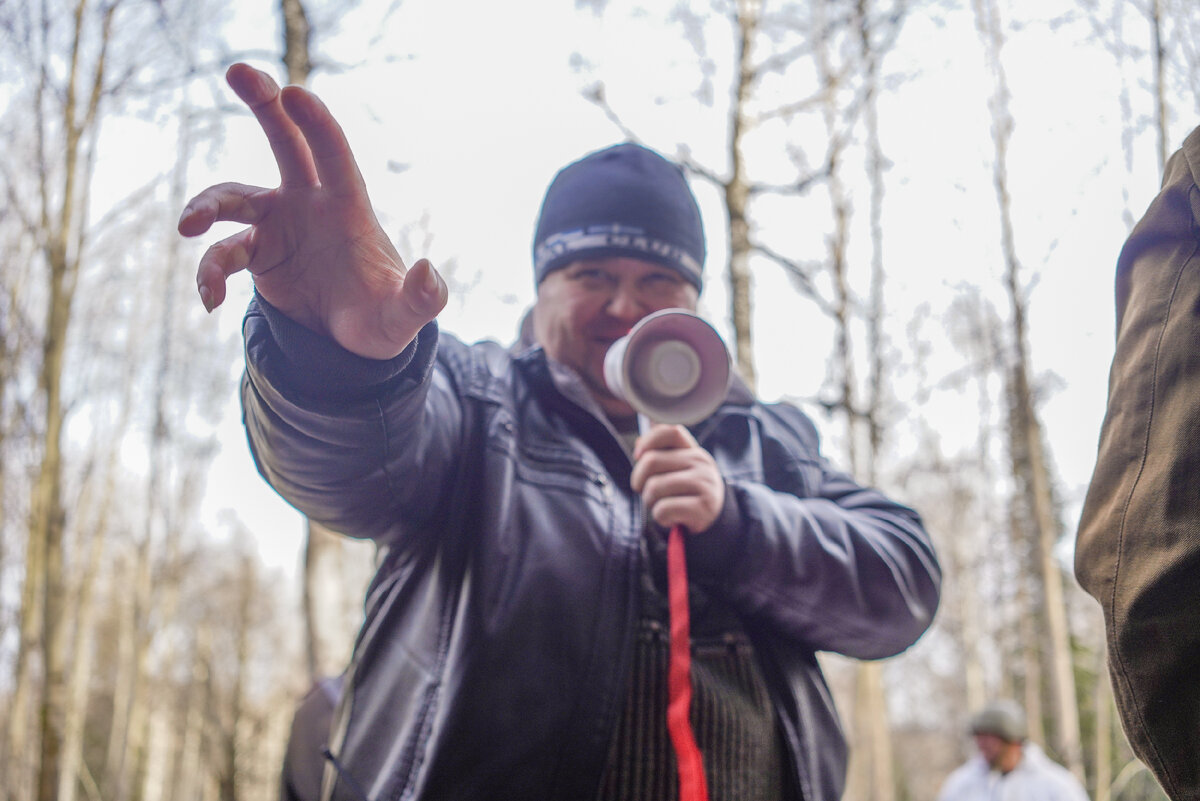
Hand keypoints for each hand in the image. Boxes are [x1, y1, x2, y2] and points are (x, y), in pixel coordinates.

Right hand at [178, 63, 446, 359]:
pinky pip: (222, 254)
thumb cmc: (383, 318)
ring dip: (207, 205)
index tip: (293, 93)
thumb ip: (422, 298)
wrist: (351, 342)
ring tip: (188, 227)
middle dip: (263, 103)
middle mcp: (308, 203)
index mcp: (346, 205)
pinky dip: (210, 274)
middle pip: (284, 141)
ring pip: (232, 197)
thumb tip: (429, 272)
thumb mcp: (404, 316)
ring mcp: (278, 224)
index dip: (315, 122)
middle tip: (237, 70)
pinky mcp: (256, 252)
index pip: (331, 153)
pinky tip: (211, 302)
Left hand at [630, 424, 724, 532]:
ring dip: (649, 502)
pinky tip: (671, 518)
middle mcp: (700, 463)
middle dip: (639, 481)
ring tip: (662, 506)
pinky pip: (663, 509)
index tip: (639, 456)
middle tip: (648, 492)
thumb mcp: (678, 471)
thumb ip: (660, 455)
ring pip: (654, 487)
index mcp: (692, 451)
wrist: (715, 520)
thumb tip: (640, 442)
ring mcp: (703, 483)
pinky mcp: (703, 507)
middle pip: (650, 461)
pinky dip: (660, 517)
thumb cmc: (687, 493)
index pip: (670, 431)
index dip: (648, 441)